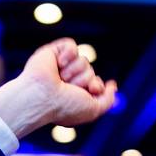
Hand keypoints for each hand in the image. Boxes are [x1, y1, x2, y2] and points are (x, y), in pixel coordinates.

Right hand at [0, 38, 117, 138]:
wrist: (42, 97)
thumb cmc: (64, 107)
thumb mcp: (93, 110)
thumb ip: (107, 100)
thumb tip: (112, 85)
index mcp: (73, 96)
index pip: (95, 83)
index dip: (96, 86)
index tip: (91, 90)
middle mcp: (65, 82)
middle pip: (90, 72)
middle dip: (84, 79)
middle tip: (70, 88)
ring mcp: (58, 68)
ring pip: (83, 60)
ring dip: (75, 71)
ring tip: (61, 79)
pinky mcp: (51, 53)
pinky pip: (71, 46)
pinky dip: (68, 54)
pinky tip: (58, 64)